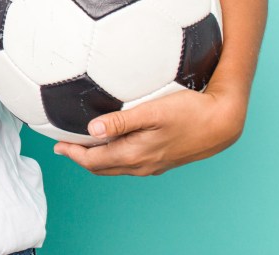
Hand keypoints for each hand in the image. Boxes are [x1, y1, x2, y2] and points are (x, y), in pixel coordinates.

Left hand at [52, 84, 246, 175]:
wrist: (222, 124)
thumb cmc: (189, 112)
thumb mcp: (152, 111)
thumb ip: (120, 120)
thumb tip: (91, 130)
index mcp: (135, 155)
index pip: (93, 161)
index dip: (72, 153)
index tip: (56, 145)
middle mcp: (142, 165)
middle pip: (102, 168)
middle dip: (80, 158)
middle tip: (64, 146)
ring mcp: (153, 165)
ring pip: (116, 167)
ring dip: (97, 158)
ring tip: (83, 144)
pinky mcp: (162, 160)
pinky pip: (130, 163)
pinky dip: (113, 156)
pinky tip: (114, 141)